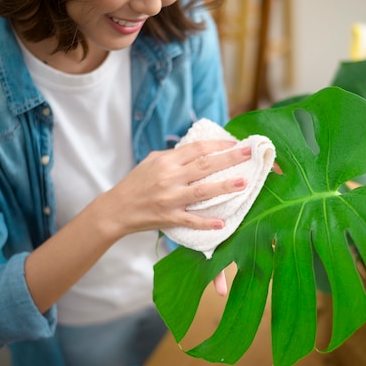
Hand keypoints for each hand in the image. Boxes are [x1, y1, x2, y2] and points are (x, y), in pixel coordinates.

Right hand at [98, 140, 250, 238]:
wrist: (117, 209)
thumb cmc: (136, 183)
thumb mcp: (151, 162)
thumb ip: (173, 156)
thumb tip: (198, 151)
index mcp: (166, 162)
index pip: (197, 149)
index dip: (218, 144)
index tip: (234, 142)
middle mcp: (170, 178)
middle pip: (205, 165)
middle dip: (229, 158)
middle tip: (249, 153)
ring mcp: (170, 199)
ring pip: (203, 191)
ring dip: (225, 187)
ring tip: (244, 182)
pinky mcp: (169, 217)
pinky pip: (192, 220)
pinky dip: (207, 222)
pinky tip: (223, 223)